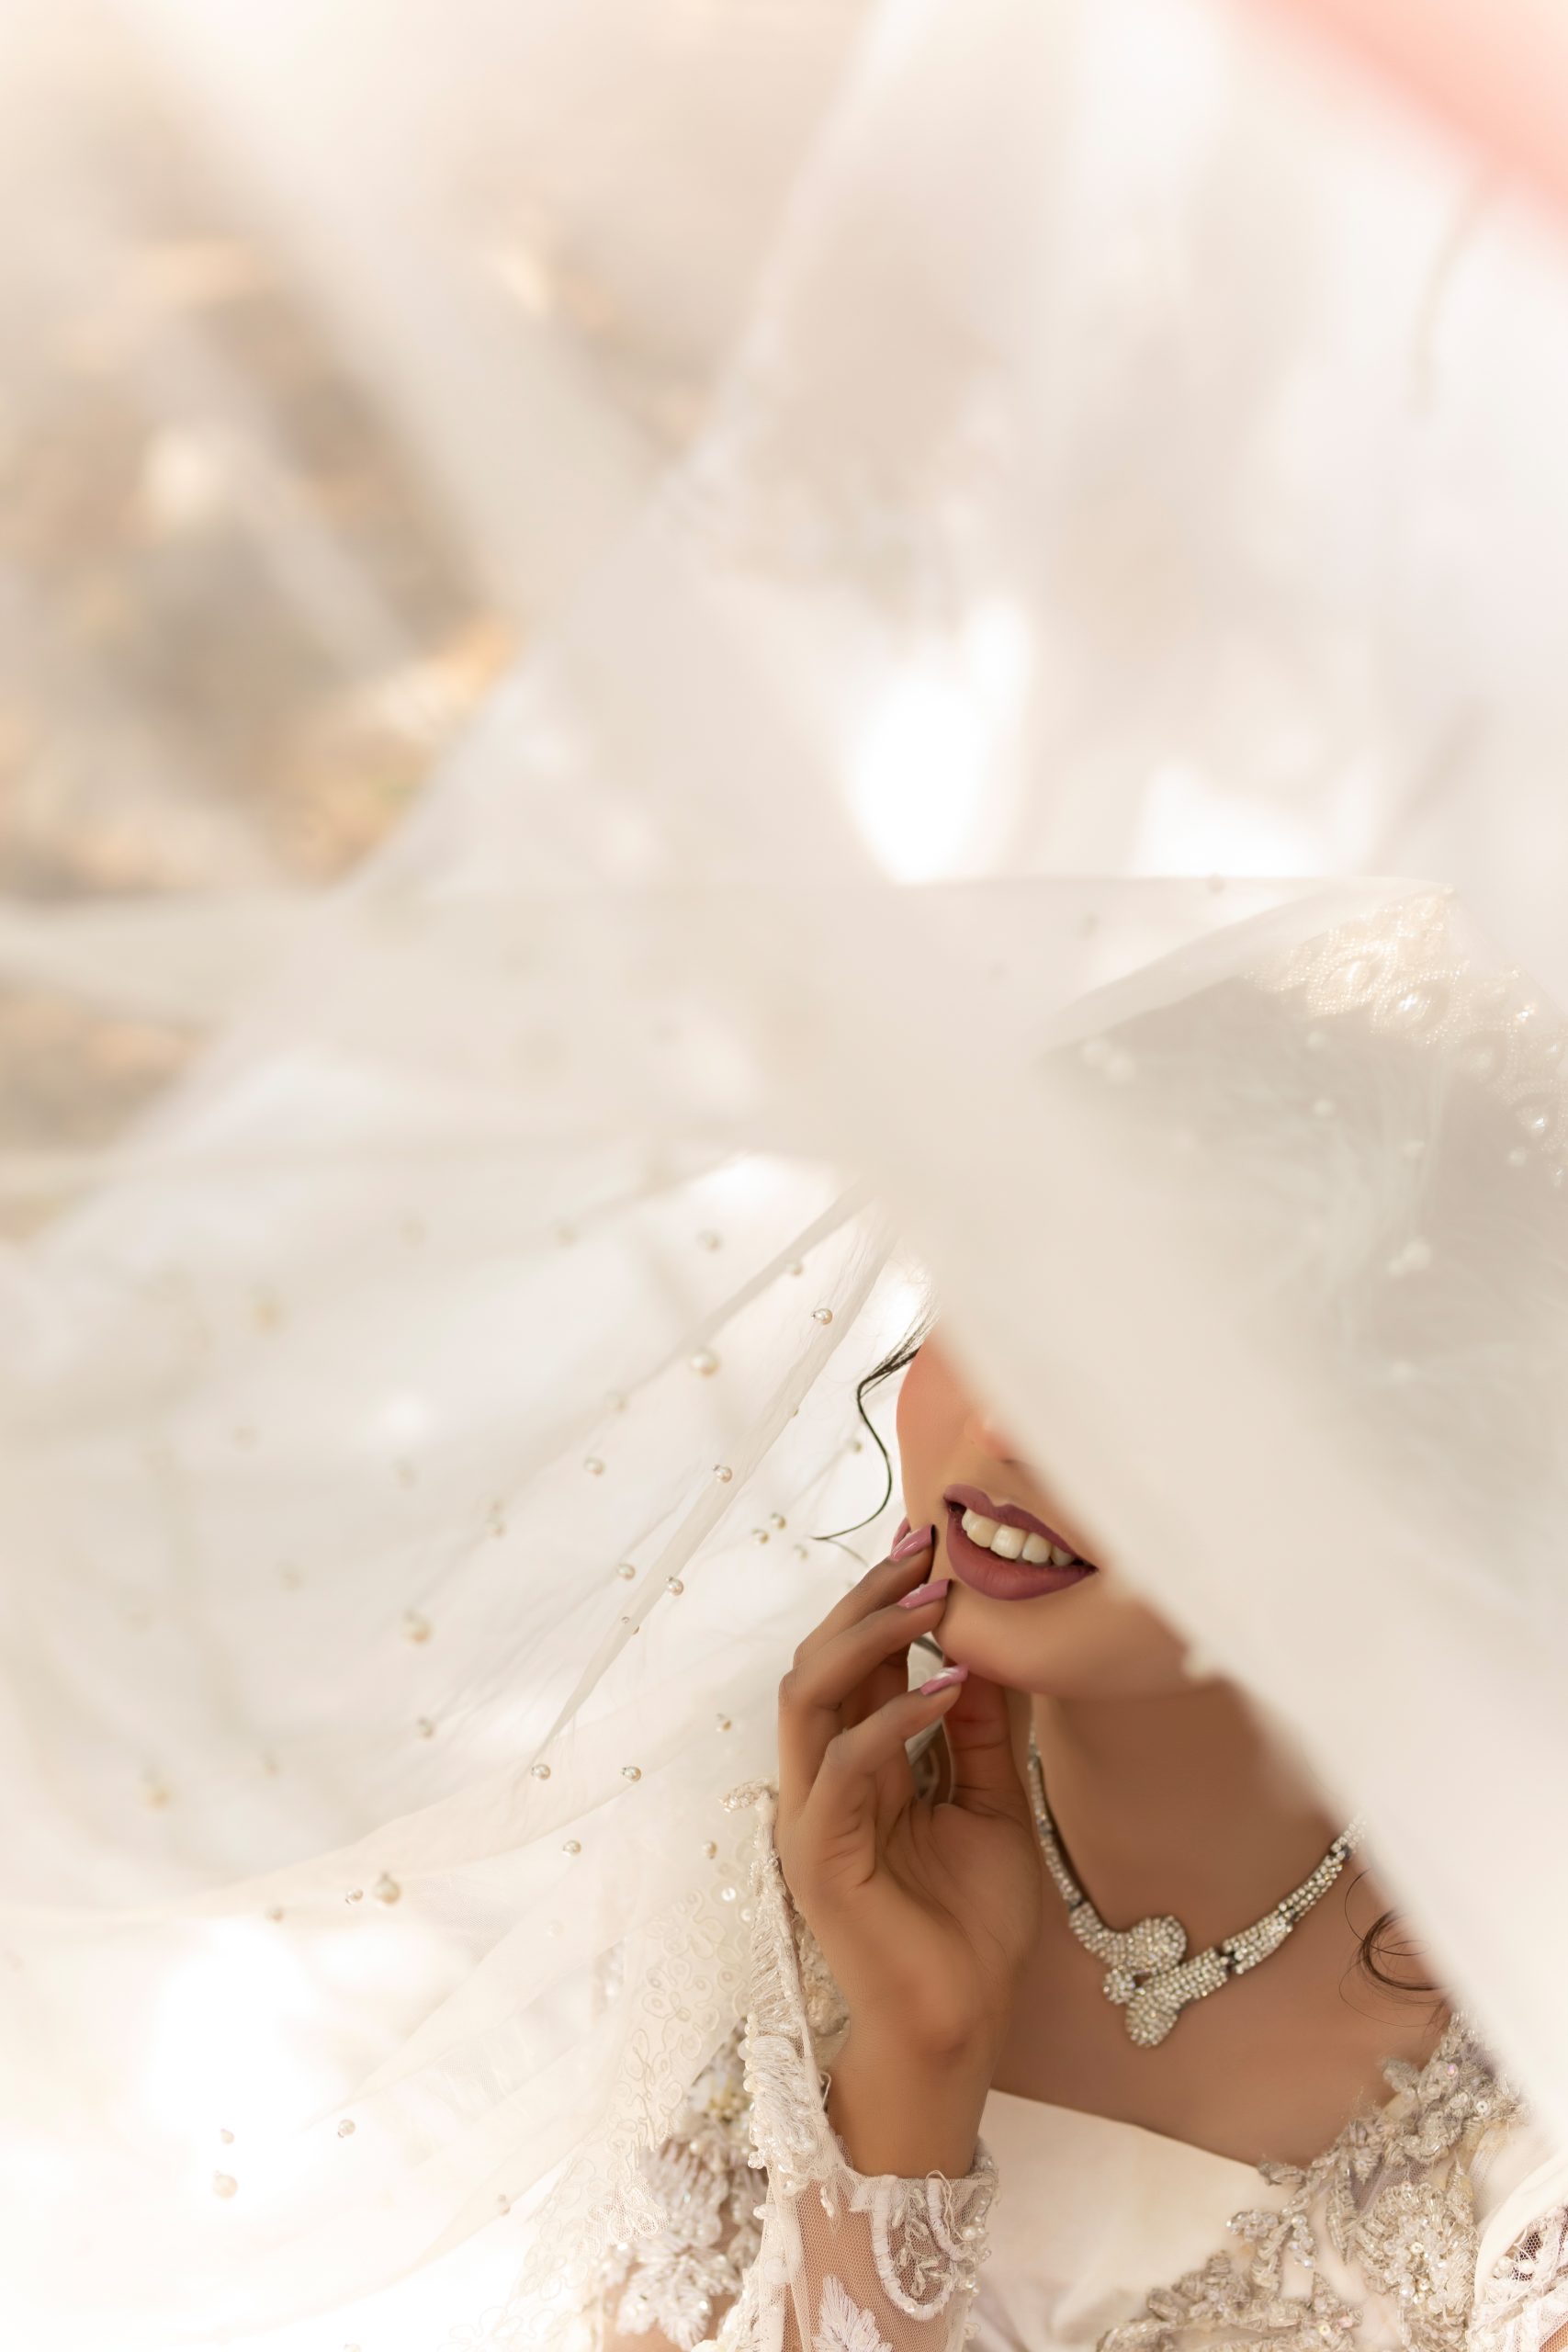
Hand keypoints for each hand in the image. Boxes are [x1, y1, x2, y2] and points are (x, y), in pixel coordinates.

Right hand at [774, 1527, 1040, 2172]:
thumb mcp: (992, 1806)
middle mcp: (820, 1782)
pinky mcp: (818, 1857)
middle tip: (924, 1546)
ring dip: (868, 1637)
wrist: (962, 2028)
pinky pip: (842, 1765)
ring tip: (931, 1603)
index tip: (930, 1542)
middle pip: (816, 1661)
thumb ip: (977, 1735)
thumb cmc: (972, 1927)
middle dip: (867, 1596)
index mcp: (854, 1769)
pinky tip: (946, 1688)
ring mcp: (810, 1817)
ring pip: (806, 1695)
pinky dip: (891, 1718)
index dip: (882, 1598)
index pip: (851, 1663)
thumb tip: (980, 1650)